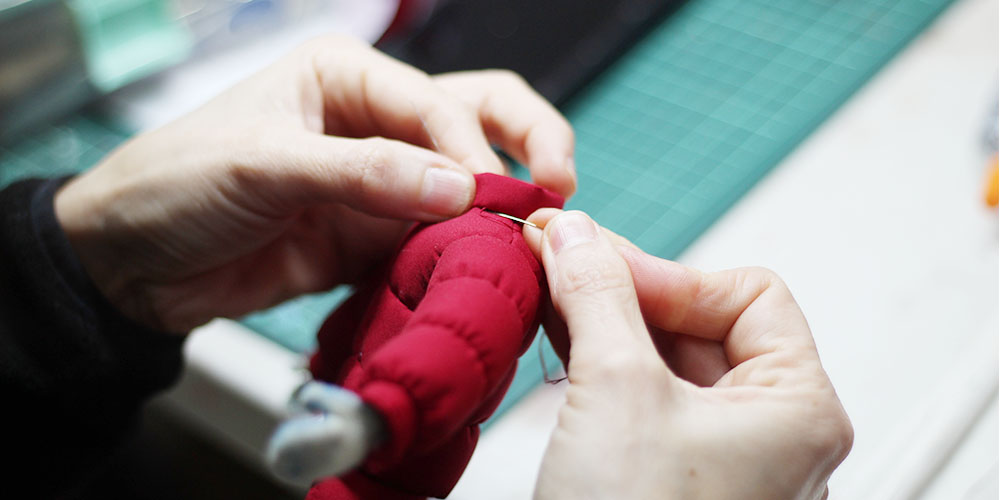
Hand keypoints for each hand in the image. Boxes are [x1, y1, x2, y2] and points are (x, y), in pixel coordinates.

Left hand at [54, 36, 574, 332]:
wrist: (132, 265)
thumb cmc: (176, 184)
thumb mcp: (263, 166)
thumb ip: (360, 174)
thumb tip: (458, 188)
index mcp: (346, 76)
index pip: (436, 101)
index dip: (470, 147)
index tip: (487, 197)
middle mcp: (375, 121)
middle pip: (478, 115)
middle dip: (529, 142)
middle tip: (560, 187)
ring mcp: (382, 182)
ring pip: (469, 182)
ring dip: (502, 207)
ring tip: (528, 240)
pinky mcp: (376, 236)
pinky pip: (440, 239)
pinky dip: (468, 252)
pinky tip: (488, 271)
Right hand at [523, 210, 852, 499]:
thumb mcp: (618, 391)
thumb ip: (600, 295)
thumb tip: (580, 237)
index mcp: (797, 410)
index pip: (747, 295)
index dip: (669, 270)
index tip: (598, 257)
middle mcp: (768, 433)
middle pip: (701, 322)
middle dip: (626, 288)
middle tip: (563, 255)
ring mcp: (717, 456)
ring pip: (664, 357)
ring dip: (605, 317)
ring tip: (549, 283)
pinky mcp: (667, 471)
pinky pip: (641, 394)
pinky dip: (599, 356)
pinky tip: (556, 330)